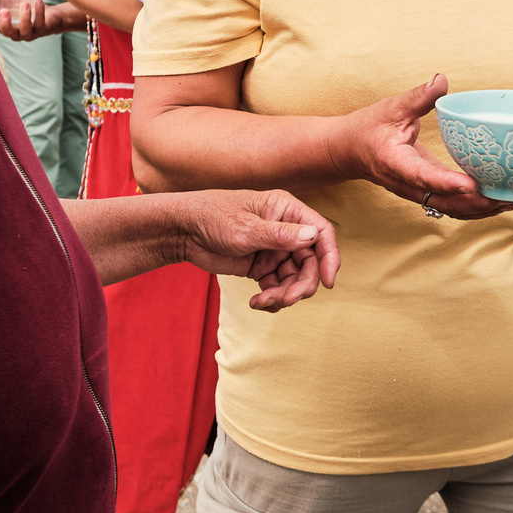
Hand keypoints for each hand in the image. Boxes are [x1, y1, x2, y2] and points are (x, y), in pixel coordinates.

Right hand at [0, 0, 53, 40]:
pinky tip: (38, 1)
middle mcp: (17, 33)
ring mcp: (30, 33)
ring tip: (25, 5)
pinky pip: (41, 23)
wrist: (51, 17)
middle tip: (4, 11)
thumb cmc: (27, 12)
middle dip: (5, 23)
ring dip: (25, 18)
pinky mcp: (43, 29)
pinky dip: (40, 12)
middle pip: (8, 33)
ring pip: (25, 30)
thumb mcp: (12, 5)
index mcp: (6, 27)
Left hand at [173, 190, 340, 311]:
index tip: (328, 282)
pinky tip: (256, 302)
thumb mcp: (245, 228)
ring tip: (263, 301)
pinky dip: (272, 298)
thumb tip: (313, 237)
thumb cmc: (211, 216)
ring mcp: (274, 250)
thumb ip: (280, 235)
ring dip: (284, 295)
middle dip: (302, 284)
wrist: (182, 231)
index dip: (330, 257)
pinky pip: (278, 287)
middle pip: (310, 262)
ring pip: (295, 279)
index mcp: (286, 210)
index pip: (321, 233)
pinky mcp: (262, 267)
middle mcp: (285, 230)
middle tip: (287, 300)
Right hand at [344, 75, 510, 220]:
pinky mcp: (423, 193)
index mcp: (395, 162)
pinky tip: (494, 203)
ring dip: (478, 210)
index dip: (447, 182)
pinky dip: (472, 208)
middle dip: (474, 203)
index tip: (472, 184)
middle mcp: (405, 184)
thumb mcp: (391, 107)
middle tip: (505, 197)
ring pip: (448, 209)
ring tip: (508, 203)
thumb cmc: (368, 128)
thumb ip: (418, 97)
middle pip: (443, 201)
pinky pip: (448, 206)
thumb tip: (441, 80)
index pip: (423, 176)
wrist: (349, 151)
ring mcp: (414, 192)